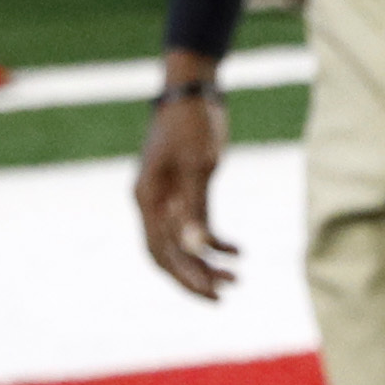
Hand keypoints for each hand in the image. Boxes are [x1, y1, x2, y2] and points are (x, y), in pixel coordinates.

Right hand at [135, 84, 237, 298]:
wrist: (193, 91)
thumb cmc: (194, 122)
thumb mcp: (199, 164)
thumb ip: (195, 207)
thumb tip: (195, 248)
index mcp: (147, 199)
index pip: (160, 251)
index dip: (184, 276)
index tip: (212, 293)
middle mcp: (150, 203)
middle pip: (167, 253)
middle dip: (195, 276)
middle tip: (226, 294)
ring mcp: (165, 198)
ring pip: (181, 243)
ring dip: (206, 262)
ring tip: (237, 278)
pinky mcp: (184, 191)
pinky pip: (193, 226)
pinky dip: (213, 241)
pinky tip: (237, 250)